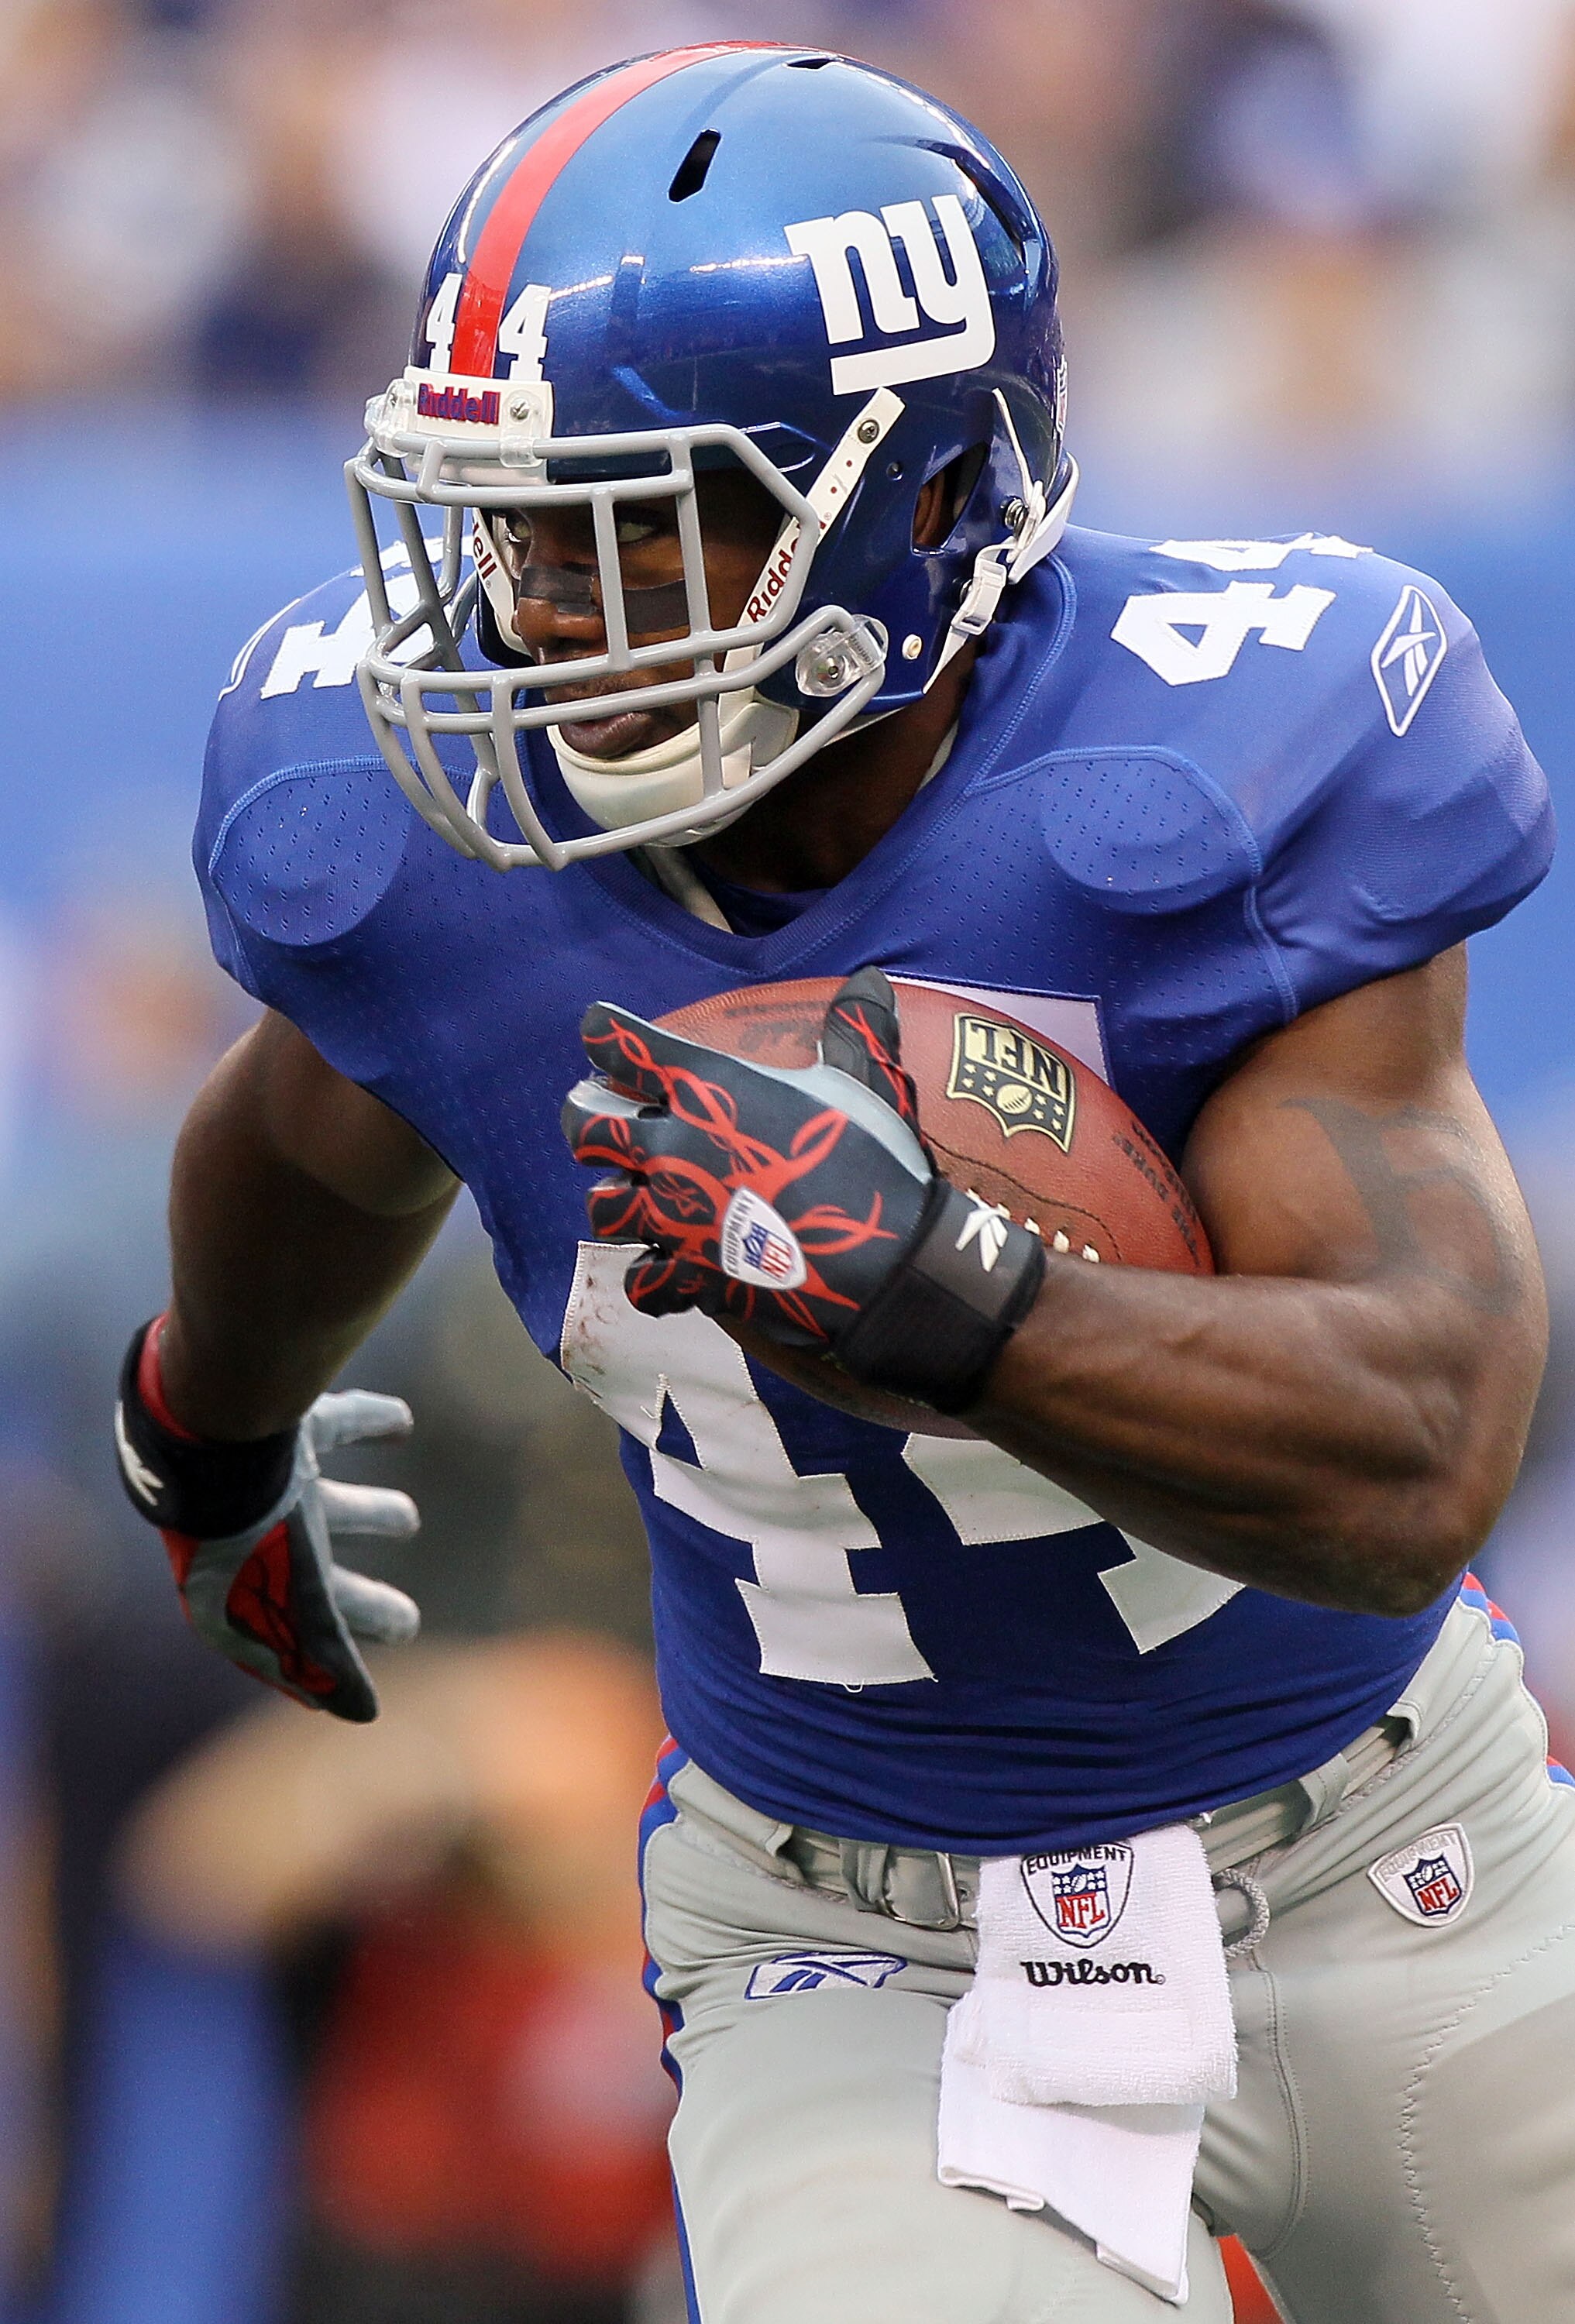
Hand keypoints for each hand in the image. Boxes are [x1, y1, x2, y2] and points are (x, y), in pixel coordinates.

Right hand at [116, 1321, 419, 1720]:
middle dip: (359, 1604)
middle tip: (407, 1623)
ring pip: (325, 1504)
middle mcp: (250, 1539)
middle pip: (314, 1583)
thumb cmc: (261, 1541)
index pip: (282, 1648)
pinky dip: (370, 1421)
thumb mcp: (307, 1618)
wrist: (220, 1439)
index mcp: (237, 1595)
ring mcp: (265, 1483)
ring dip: (369, 1513)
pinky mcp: (281, 1428)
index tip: (353, 1696)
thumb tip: (365, 1715)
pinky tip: (401, 1422)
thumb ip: (335, 1665)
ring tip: (409, 1519)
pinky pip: (335, 1423)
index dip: (315, 1672)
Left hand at [562, 968, 1045, 1412]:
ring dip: (615, 1201)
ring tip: (635, 1199)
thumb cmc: (873, 1160)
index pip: (621, 1044)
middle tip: (601, 1123)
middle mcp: (673, 1148)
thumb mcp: (867, 1082)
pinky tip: (667, 1270)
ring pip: (603, 1208)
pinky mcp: (689, 1276)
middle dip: (585, 1121)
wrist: (886, 1260)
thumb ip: (855, 1028)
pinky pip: (643, 1281)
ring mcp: (674, 1217)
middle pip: (584, 1128)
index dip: (604, 1033)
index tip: (600, 1032)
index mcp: (707, 1088)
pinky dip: (651, 1277)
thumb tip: (872, 977)